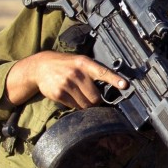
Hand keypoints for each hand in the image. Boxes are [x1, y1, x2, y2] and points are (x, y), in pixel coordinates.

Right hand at [7, 50, 126, 107]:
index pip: (103, 72)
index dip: (115, 80)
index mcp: (85, 64)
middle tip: (93, 98)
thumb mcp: (81, 61)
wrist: (41, 66)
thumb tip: (114, 84)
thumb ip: (95, 71)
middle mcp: (76, 74)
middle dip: (97, 101)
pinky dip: (76, 105)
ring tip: (82, 96)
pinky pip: (74, 107)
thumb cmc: (67, 65)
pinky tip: (71, 96)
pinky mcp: (58, 94)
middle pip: (96, 97)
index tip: (125, 85)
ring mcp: (66, 84)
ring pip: (85, 105)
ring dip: (87, 105)